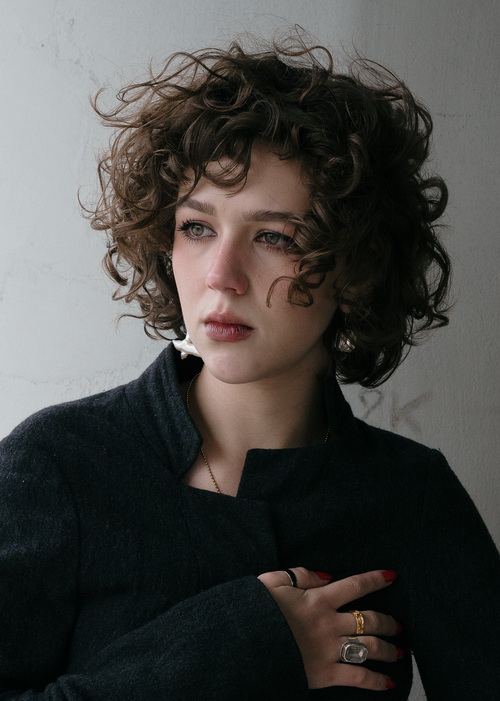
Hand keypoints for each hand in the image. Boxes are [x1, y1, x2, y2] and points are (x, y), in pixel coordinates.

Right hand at [258, 567, 399, 690]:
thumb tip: (325, 576)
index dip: (375, 580)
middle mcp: (330, 624)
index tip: (391, 577)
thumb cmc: (257, 610)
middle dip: (388, 622)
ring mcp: (330, 650)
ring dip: (388, 649)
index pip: (355, 586)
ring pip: (370, 647)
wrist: (245, 643)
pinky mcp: (326, 674)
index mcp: (319, 600)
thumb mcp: (275, 581)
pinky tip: (389, 681)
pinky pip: (358, 677)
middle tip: (398, 625)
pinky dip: (376, 680)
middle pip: (369, 620)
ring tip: (399, 650)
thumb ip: (302, 575)